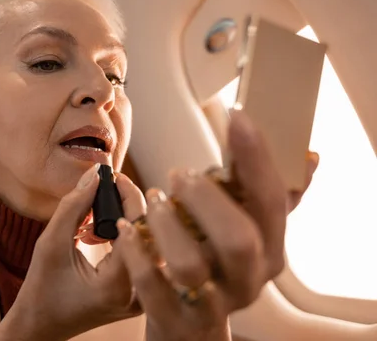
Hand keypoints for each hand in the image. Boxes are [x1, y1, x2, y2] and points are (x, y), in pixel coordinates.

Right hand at [0, 163, 145, 340]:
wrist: (42, 327)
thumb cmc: (41, 288)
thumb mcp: (50, 244)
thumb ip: (73, 206)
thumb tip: (96, 174)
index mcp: (115, 284)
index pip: (138, 225)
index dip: (129, 194)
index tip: (113, 177)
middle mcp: (138, 294)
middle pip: (152, 233)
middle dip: (130, 206)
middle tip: (106, 193)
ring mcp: (144, 299)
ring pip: (153, 244)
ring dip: (130, 222)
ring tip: (95, 223)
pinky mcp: (143, 297)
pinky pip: (148, 256)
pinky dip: (130, 237)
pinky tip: (102, 237)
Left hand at [114, 110, 318, 340]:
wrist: (192, 327)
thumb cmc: (215, 265)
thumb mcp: (246, 233)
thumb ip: (267, 197)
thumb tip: (309, 156)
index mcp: (270, 251)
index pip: (271, 201)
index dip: (256, 157)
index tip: (235, 117)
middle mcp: (247, 281)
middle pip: (237, 239)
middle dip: (206, 198)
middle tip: (178, 174)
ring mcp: (211, 304)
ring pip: (189, 264)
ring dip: (165, 224)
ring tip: (153, 199)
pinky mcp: (175, 320)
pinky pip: (151, 286)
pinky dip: (135, 252)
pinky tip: (126, 227)